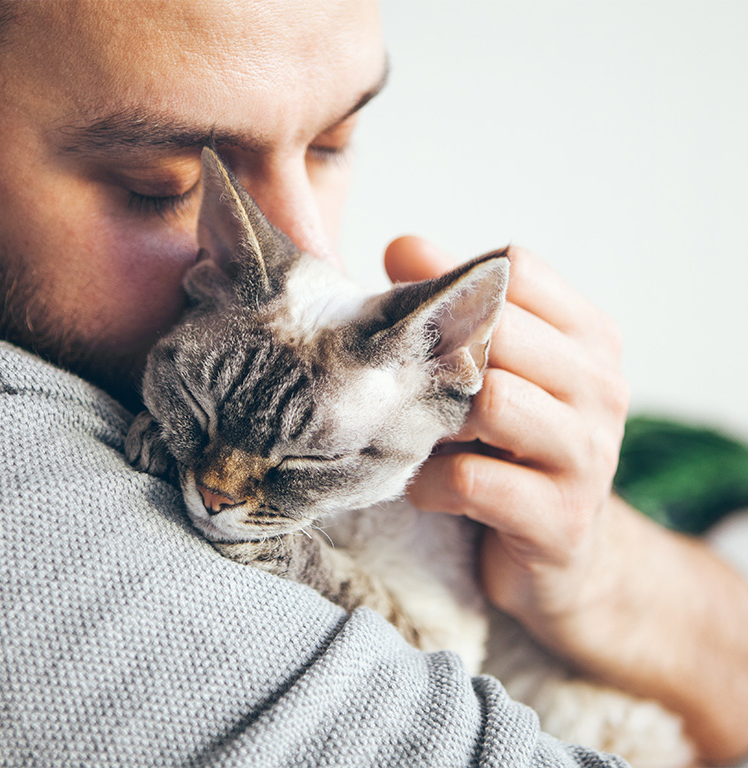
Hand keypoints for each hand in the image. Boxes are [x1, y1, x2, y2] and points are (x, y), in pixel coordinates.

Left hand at [385, 236, 747, 763]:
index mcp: (590, 338)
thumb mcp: (497, 371)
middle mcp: (601, 387)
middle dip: (437, 355)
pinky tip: (424, 487)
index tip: (413, 317)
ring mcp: (588, 455)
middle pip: (499, 332)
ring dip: (432, 420)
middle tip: (400, 383)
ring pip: (490, 401)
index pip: (517, 269)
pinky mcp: (559, 520)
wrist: (567, 559)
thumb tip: (401, 246)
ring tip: (417, 436)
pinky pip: (470, 479)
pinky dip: (429, 482)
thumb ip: (456, 306)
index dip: (451, 283)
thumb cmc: (514, 450)